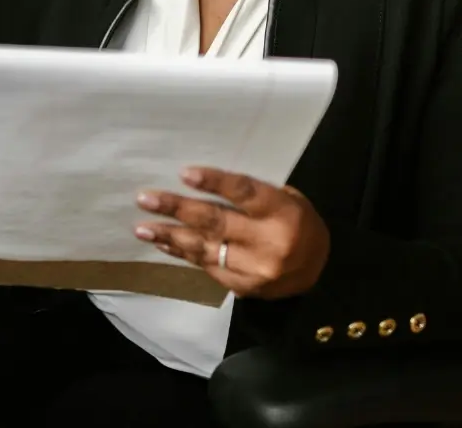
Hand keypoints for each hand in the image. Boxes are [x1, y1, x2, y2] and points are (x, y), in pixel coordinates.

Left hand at [134, 166, 329, 298]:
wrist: (320, 271)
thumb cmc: (298, 222)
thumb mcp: (288, 199)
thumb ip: (252, 195)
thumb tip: (203, 183)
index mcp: (282, 212)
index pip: (244, 193)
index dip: (213, 183)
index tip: (183, 174)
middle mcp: (268, 242)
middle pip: (216, 222)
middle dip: (176, 209)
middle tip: (146, 198)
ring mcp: (254, 269)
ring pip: (204, 248)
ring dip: (169, 236)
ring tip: (142, 226)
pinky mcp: (242, 287)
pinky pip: (205, 266)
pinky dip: (182, 253)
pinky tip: (162, 243)